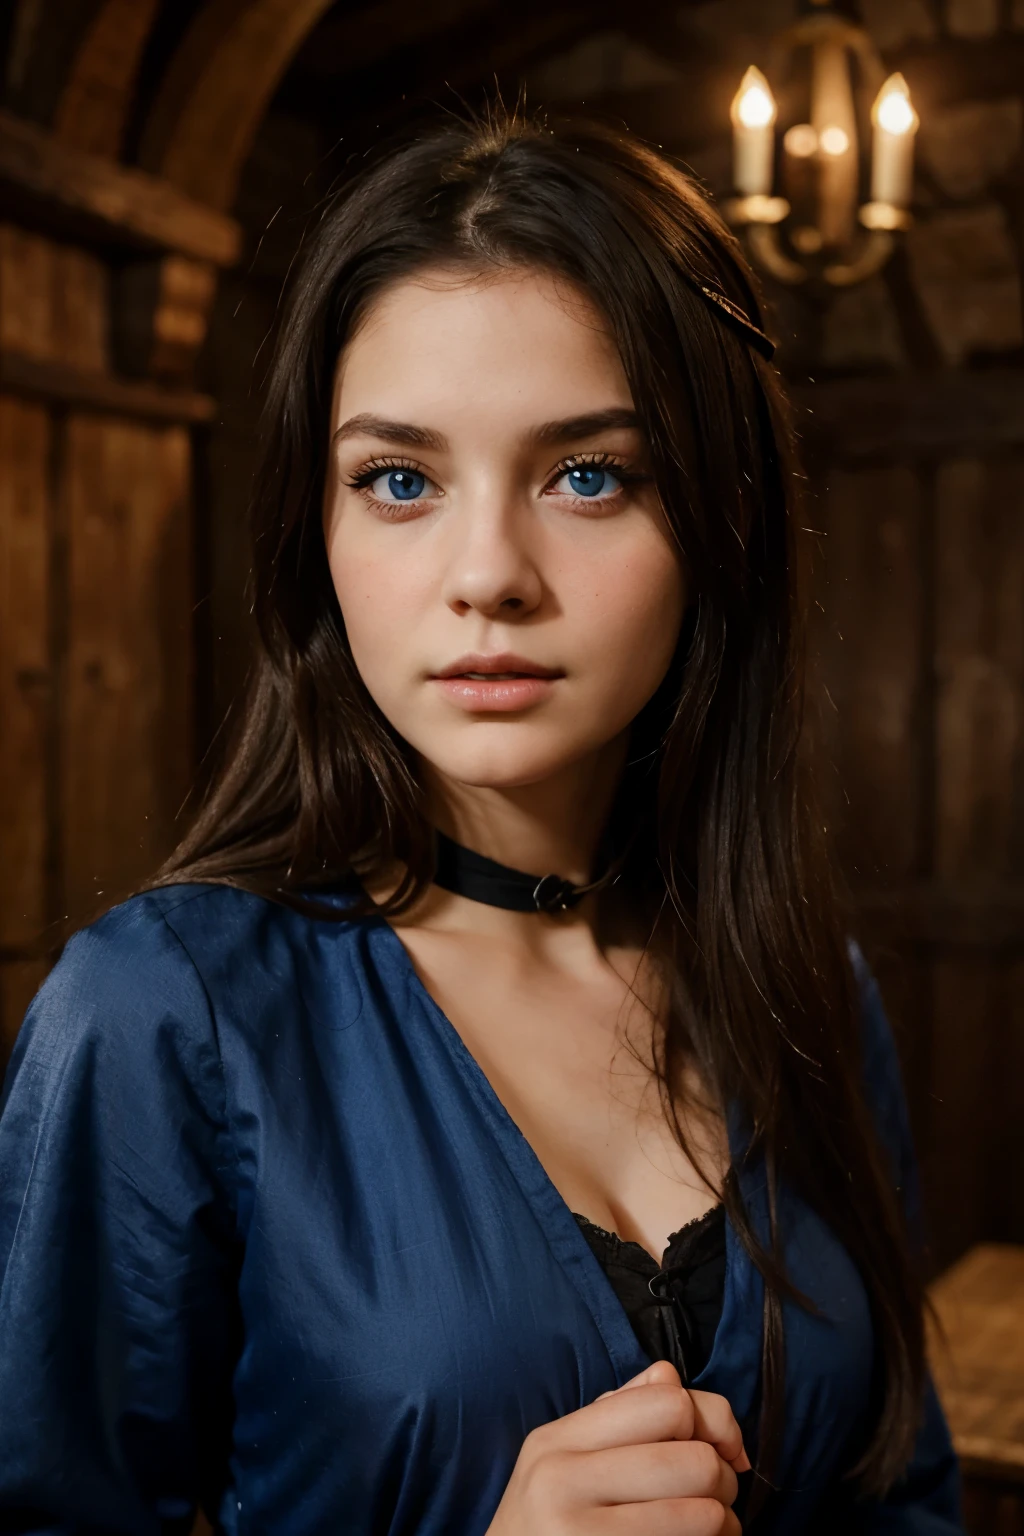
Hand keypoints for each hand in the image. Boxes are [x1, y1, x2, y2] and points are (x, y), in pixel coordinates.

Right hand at [486, 1359, 749, 1534]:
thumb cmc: (551, 1521)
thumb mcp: (567, 1460)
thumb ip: (619, 1413)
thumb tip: (673, 1379)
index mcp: (558, 1441)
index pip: (666, 1402)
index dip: (709, 1420)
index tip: (720, 1445)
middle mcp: (562, 1482)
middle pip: (694, 1459)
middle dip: (723, 1476)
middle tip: (717, 1493)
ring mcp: (580, 1534)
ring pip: (703, 1512)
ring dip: (723, 1520)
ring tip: (712, 1524)